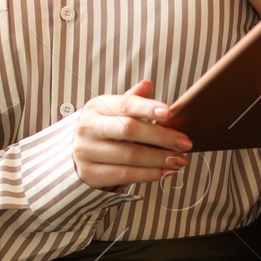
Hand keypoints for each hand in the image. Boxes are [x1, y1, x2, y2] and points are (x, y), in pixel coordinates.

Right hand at [73, 79, 192, 189]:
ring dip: (160, 159)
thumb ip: (133, 99)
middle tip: (185, 143)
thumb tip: (147, 84)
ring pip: (130, 156)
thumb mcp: (114, 110)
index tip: (169, 113)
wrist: (76, 153)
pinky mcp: (90, 173)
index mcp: (96, 107)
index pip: (125, 104)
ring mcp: (86, 152)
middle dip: (161, 137)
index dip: (147, 108)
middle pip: (129, 130)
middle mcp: (88, 127)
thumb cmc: (104, 128)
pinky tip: (164, 172)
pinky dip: (148, 175)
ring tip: (179, 160)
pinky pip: (125, 175)